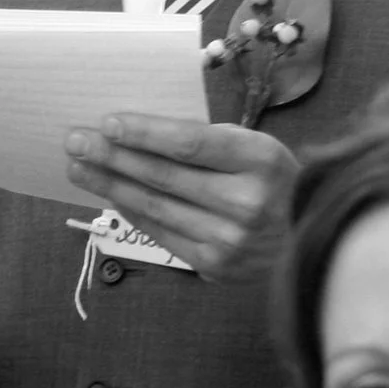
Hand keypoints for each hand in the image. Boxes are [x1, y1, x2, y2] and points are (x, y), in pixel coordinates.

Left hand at [63, 113, 299, 282]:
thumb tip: (138, 134)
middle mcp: (248, 202)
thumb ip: (210, 143)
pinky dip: (133, 212)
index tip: (108, 122)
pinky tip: (113, 194)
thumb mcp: (258, 150)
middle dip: (114, 156)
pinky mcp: (217, 265)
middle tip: (77, 141)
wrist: (312, 238)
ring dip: (112, 184)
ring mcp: (232, 238)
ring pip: (157, 207)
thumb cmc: (276, 184)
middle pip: (165, 176)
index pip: (190, 143)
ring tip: (80, 167)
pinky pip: (162, 233)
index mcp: (263, 160)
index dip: (145, 133)